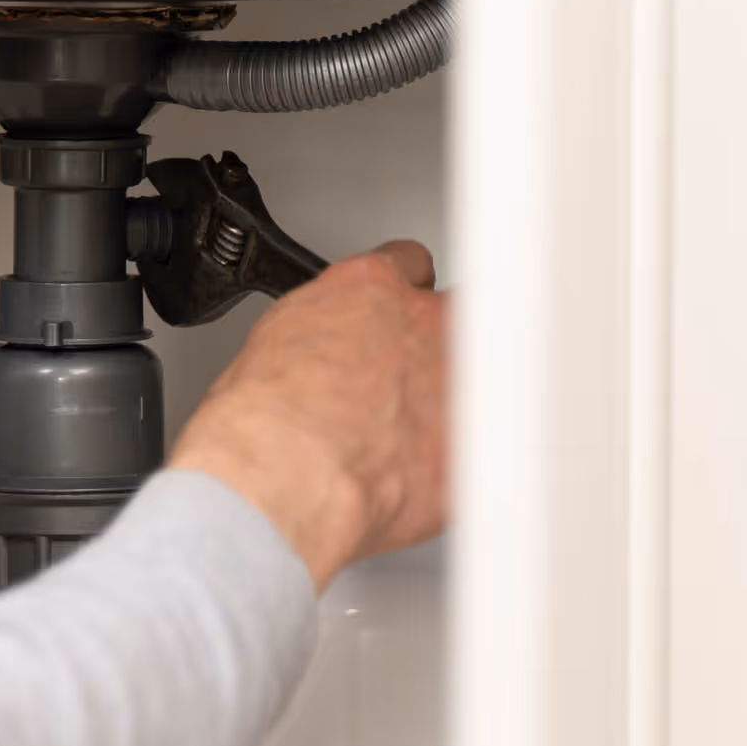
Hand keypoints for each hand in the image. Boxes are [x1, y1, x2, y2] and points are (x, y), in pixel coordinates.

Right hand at [171, 242, 449, 589]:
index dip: (399, 298)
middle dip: (439, 343)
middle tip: (402, 381)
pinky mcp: (474, 447)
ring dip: (451, 402)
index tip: (388, 323)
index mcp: (373, 289)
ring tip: (404, 438)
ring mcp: (459, 384)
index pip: (408, 266)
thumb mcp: (276, 344)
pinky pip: (479, 451)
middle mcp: (427, 326)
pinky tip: (413, 480)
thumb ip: (323, 333)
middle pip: (458, 315)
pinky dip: (452, 464)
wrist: (283, 477)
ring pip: (482, 379)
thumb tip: (323, 353)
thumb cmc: (264, 419)